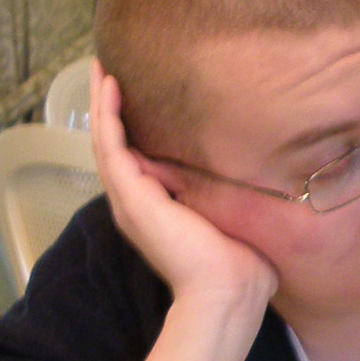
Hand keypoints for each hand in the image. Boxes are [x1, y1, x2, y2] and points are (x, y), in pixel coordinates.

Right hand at [91, 67, 276, 314]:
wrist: (230, 293)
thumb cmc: (242, 266)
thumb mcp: (234, 217)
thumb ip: (231, 194)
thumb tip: (260, 170)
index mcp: (155, 209)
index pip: (135, 157)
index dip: (130, 124)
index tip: (134, 91)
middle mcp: (136, 203)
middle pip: (114, 144)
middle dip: (108, 106)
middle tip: (104, 68)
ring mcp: (130, 200)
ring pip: (106, 140)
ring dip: (101, 102)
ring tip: (100, 67)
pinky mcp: (133, 198)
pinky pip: (111, 145)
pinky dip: (107, 114)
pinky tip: (109, 85)